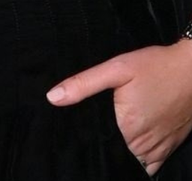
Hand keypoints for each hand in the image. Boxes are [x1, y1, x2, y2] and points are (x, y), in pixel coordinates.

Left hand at [47, 39, 191, 174]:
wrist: (191, 70)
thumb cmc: (153, 66)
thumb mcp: (115, 69)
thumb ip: (84, 84)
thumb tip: (52, 97)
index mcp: (128, 127)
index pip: (101, 144)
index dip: (89, 138)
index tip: (79, 130)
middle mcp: (144, 143)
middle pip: (118, 152)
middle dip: (106, 143)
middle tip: (96, 126)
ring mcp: (160, 147)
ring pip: (136, 160)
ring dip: (123, 152)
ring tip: (112, 133)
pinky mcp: (171, 145)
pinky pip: (153, 163)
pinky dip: (142, 158)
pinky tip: (131, 142)